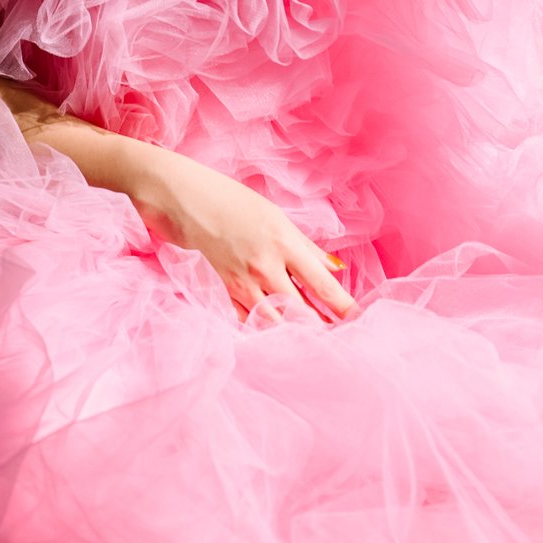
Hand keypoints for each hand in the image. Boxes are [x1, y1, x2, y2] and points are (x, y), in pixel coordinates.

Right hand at [130, 145, 355, 323]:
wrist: (183, 200)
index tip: (359, 321)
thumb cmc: (232, 202)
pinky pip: (248, 320)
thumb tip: (335, 268)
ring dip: (294, 333)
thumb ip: (306, 247)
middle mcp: (265, 267)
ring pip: (275, 322)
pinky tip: (275, 335)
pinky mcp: (222, 292)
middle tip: (339, 339)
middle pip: (302, 312)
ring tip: (311, 342)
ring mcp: (241, 283)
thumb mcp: (276, 216)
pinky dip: (263, 329)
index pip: (324, 285)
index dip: (344, 308)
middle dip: (322, 329)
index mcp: (284, 243)